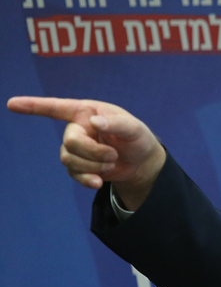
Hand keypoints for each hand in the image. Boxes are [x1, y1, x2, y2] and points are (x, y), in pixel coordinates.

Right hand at [7, 96, 166, 210]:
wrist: (141, 162)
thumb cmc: (138, 138)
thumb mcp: (135, 129)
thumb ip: (118, 124)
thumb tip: (94, 123)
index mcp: (87, 112)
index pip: (57, 108)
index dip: (34, 106)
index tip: (12, 104)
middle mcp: (77, 128)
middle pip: (69, 142)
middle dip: (92, 152)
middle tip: (113, 155)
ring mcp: (75, 148)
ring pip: (69, 160)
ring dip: (93, 165)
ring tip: (112, 162)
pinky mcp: (78, 166)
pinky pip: (74, 174)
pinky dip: (87, 179)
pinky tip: (99, 182)